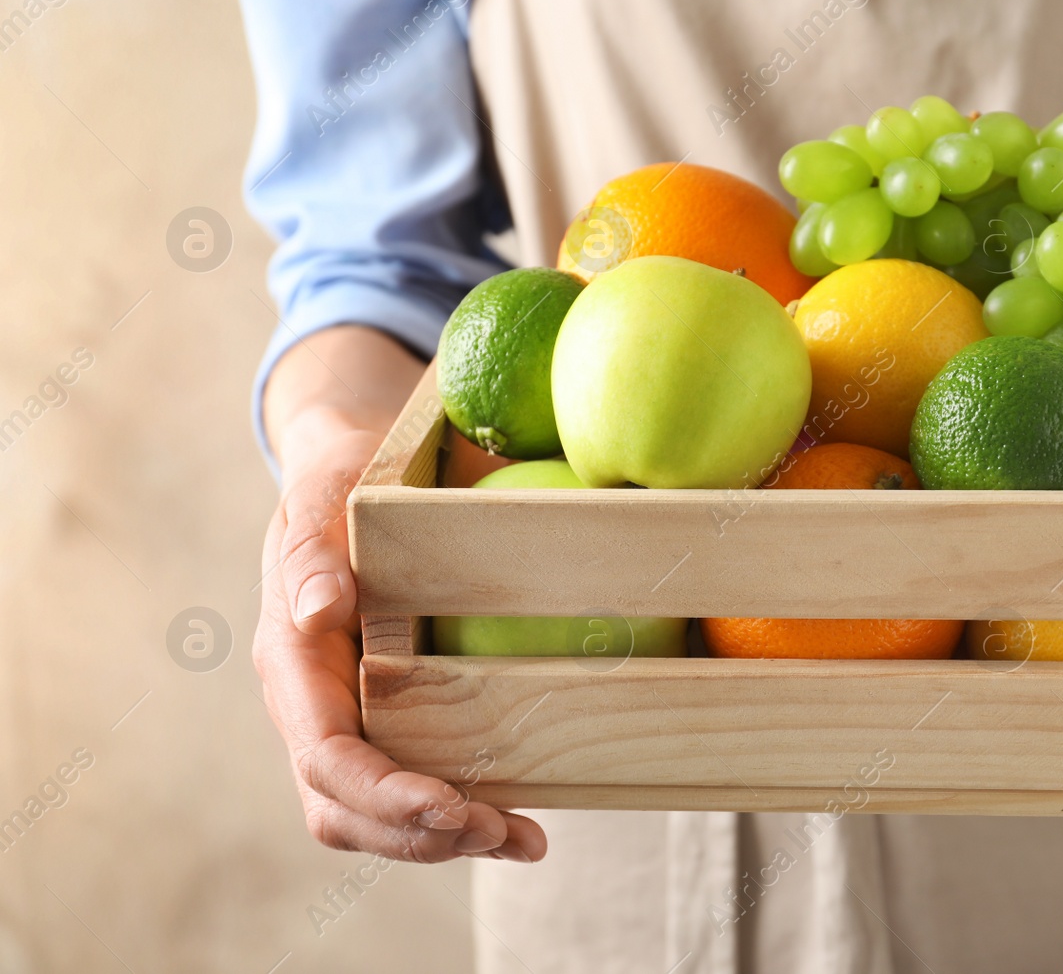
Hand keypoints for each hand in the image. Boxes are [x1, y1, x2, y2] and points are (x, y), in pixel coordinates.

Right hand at [255, 331, 546, 861]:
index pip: (324, 753)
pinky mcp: (389, 720)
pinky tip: (522, 821)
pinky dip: (464, 814)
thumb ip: (312, 551)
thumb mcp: (325, 492)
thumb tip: (318, 610)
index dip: (382, 793)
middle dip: (422, 834)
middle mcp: (312, 704)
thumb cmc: (342, 476)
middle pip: (346, 806)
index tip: (451, 806)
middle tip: (508, 833)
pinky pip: (414, 786)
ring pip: (376, 815)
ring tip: (525, 839)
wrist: (352, 470)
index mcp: (290, 661)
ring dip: (447, 839)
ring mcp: (348, 718)